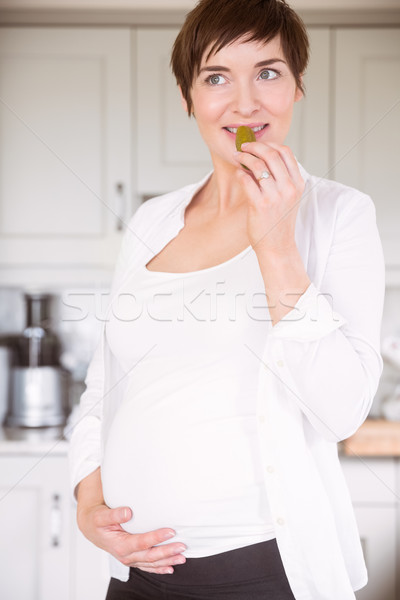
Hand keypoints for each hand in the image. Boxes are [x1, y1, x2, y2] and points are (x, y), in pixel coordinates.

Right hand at [77, 503, 186, 573]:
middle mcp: (126, 555)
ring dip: (167, 560)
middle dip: (167, 552)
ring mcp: (130, 559)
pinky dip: (159, 568)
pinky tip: (170, 568)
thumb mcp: (101, 516)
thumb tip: (128, 512)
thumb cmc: (98, 521)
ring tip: (182, 557)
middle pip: (149, 556)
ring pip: (151, 563)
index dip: (156, 537)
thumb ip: (114, 514)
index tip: (170, 531)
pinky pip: (148, 566)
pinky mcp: (133, 558)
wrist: (92, 529)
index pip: (141, 542)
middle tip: (182, 546)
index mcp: (119, 545)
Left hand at [233, 141, 304, 255]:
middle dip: (254, 146)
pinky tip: (238, 174)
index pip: (286, 153)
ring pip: (257, 165)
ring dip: (244, 158)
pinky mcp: (260, 204)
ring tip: (237, 157)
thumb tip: (264, 158)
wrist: (277, 246)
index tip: (258, 145)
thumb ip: (282, 179)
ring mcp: (275, 196)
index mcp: (298, 183)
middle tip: (243, 147)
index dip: (270, 144)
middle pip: (271, 154)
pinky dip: (240, 174)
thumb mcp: (289, 198)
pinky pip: (246, 180)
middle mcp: (288, 188)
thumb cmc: (280, 222)